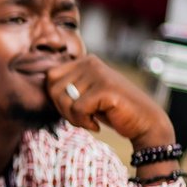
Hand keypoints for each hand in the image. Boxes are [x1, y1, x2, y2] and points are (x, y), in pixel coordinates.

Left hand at [45, 55, 174, 148]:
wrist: (144, 123)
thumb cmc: (112, 111)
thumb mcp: (85, 95)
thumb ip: (66, 87)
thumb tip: (41, 83)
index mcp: (85, 61)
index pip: (50, 77)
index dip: (56, 99)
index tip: (74, 110)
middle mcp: (91, 62)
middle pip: (53, 88)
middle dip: (63, 109)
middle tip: (82, 118)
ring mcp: (99, 74)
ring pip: (64, 100)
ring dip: (74, 118)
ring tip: (90, 120)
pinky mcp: (105, 89)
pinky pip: (77, 110)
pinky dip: (84, 123)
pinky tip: (97, 125)